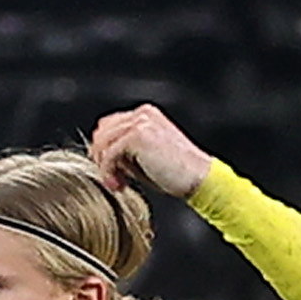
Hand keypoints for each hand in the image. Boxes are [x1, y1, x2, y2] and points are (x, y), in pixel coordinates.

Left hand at [90, 104, 212, 198]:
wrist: (199, 178)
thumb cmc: (177, 175)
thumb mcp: (146, 158)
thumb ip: (125, 152)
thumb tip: (101, 158)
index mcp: (146, 115)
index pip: (111, 125)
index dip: (105, 149)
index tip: (112, 173)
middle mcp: (142, 114)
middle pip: (103, 132)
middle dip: (102, 158)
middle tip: (113, 180)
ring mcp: (140, 122)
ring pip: (103, 143)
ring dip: (104, 167)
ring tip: (117, 185)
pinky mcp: (137, 135)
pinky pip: (109, 154)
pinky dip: (108, 172)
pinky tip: (119, 185)